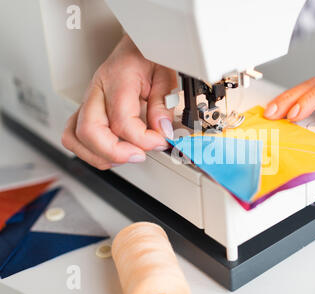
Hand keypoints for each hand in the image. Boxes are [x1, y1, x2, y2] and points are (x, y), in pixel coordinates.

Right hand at [62, 34, 177, 169]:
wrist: (137, 41)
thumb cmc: (148, 54)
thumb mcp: (166, 74)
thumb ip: (163, 104)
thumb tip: (162, 130)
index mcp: (117, 78)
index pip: (121, 120)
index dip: (143, 139)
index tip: (160, 141)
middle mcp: (96, 90)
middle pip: (89, 131)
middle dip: (115, 152)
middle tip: (140, 155)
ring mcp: (88, 100)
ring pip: (74, 137)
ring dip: (99, 155)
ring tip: (125, 156)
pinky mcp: (86, 109)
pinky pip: (74, 135)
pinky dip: (90, 150)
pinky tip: (111, 152)